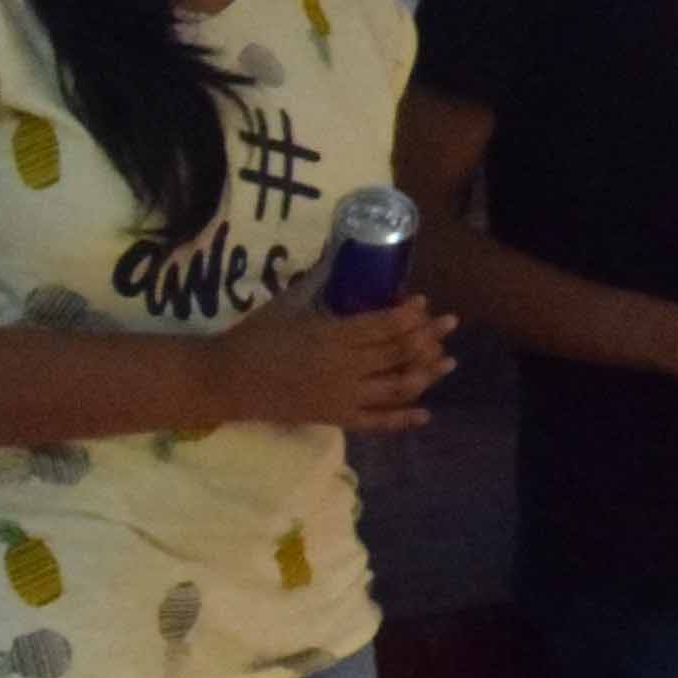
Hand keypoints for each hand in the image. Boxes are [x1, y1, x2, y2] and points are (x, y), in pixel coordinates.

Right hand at [208, 293, 456, 434]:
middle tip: (451, 324)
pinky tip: (426, 414)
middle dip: (428, 337)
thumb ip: (320, 282)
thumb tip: (342, 254)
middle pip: (397, 352)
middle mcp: (344, 366)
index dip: (408, 315)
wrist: (227, 380)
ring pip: (396, 386)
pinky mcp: (334, 418)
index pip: (382, 324)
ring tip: (449, 362)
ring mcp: (341, 396)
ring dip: (426, 374)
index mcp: (332, 334)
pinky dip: (402, 420)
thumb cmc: (256, 335)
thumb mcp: (289, 302)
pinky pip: (376, 422)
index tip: (423, 303)